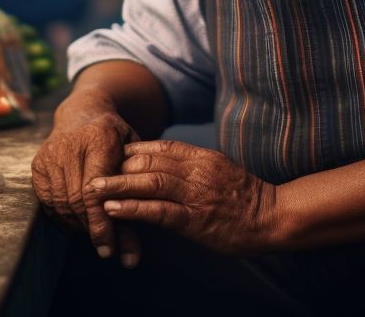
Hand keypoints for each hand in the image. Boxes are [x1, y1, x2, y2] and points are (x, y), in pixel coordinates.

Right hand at [31, 109, 142, 265]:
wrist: (84, 113)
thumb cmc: (117, 140)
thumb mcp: (134, 155)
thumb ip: (136, 189)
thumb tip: (137, 236)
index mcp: (99, 138)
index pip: (95, 189)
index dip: (101, 222)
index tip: (111, 248)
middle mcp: (69, 145)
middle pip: (76, 200)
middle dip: (92, 229)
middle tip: (107, 249)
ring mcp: (49, 155)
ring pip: (60, 204)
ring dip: (78, 226)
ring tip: (95, 236)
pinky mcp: (37, 165)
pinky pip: (47, 202)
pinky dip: (63, 218)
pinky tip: (78, 223)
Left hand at [87, 140, 280, 257]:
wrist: (272, 217)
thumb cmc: (244, 197)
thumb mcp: (217, 169)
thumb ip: (191, 165)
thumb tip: (160, 164)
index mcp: (201, 156)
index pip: (158, 146)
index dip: (130, 150)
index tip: (109, 155)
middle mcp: (196, 170)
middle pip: (148, 160)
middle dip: (116, 166)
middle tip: (92, 171)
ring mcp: (195, 194)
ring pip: (149, 182)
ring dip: (117, 186)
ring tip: (93, 189)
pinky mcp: (195, 220)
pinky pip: (159, 211)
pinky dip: (133, 209)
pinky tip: (113, 210)